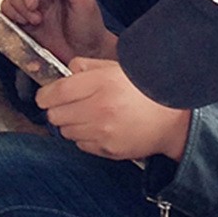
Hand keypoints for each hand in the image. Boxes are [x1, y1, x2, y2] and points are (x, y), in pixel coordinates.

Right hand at [0, 0, 115, 64]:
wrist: (86, 53)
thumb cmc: (90, 28)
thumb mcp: (85, 4)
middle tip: (34, 6)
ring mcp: (35, 7)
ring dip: (19, 7)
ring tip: (34, 19)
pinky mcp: (26, 22)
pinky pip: (9, 12)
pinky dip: (12, 16)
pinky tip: (25, 23)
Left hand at [38, 59, 190, 160]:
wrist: (173, 118)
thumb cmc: (146, 89)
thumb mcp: (117, 67)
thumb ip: (88, 66)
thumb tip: (67, 71)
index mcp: (101, 83)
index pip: (57, 92)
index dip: (45, 95)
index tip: (44, 96)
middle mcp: (99, 108)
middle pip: (55, 115)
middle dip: (58, 109)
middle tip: (69, 105)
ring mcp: (103, 132)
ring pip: (66, 132)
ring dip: (72, 124)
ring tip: (90, 116)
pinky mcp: (108, 150)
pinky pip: (81, 145)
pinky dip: (85, 138)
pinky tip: (101, 128)